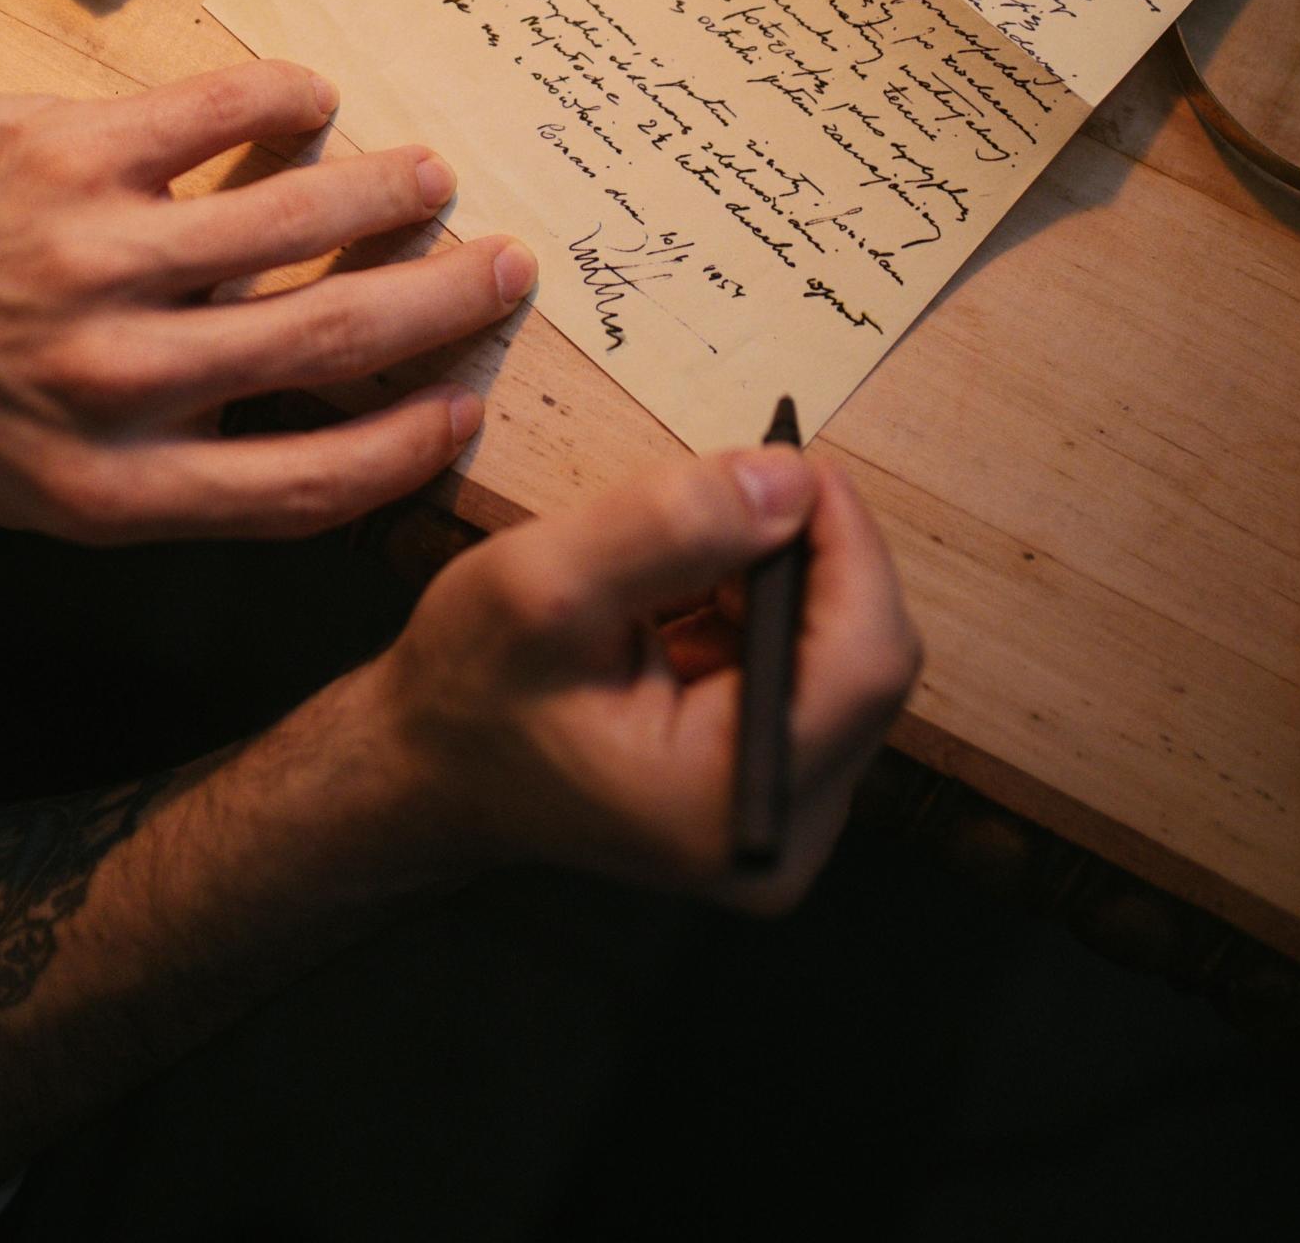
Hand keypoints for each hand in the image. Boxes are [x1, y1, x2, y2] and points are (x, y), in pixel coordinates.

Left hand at [0, 53, 533, 541]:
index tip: (464, 411)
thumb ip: (152, 468)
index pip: (305, 485)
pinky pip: (222, 115)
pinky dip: (288, 104)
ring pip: (297, 217)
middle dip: (441, 304)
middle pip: (329, 341)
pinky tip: (313, 103)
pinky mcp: (73, 152)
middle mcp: (114, 382)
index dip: (405, 449)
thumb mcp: (15, 482)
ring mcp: (99, 259)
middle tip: (505, 269)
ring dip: (387, 192)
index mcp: (104, 488)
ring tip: (429, 178)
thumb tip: (291, 421)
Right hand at [376, 445, 918, 908]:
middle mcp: (784, 838)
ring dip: (780, 582)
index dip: (848, 545)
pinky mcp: (773, 792)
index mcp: (733, 805)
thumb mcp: (545, 582)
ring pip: (843, 658)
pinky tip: (689, 602)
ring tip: (682, 565)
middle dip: (807, 559)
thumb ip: (671, 526)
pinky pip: (810, 675)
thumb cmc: (470, 688)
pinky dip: (763, 613)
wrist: (431, 766)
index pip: (865, 660)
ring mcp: (784, 821)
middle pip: (868, 660)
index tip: (792, 462)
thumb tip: (791, 479)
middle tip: (724, 501)